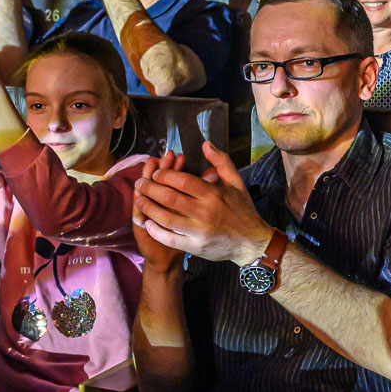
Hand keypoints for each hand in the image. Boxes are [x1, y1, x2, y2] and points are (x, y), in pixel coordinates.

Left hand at [134, 141, 272, 265]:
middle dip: (150, 188)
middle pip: (170, 198)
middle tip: (140, 183)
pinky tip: (148, 222)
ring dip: (148, 208)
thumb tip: (205, 144)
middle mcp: (205, 212)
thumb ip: (221, 161)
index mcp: (213, 194)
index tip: (155, 173)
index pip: (183, 181)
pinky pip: (169, 238)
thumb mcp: (236, 182)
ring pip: (166, 218)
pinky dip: (156, 230)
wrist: (251, 242)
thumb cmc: (242, 210)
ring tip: (139, 199)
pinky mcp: (195, 247)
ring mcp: (199, 231)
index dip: (165, 175)